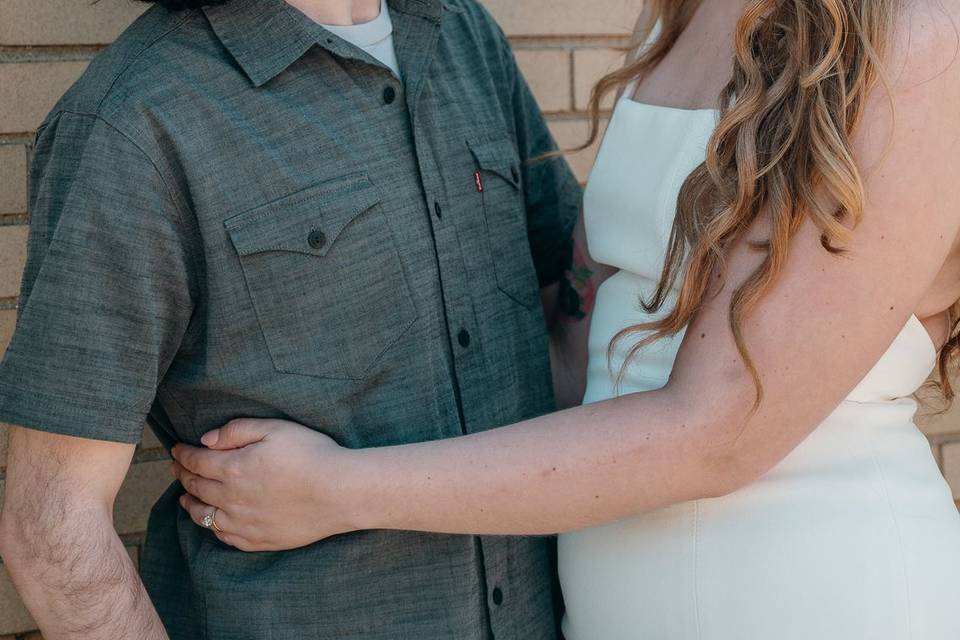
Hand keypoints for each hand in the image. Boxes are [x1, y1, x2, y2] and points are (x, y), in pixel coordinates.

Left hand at [170, 419, 360, 551]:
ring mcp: (244, 523)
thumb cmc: (312, 455)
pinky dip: (212, 527)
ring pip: (204, 516)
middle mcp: (232, 499)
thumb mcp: (275, 429)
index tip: (176, 449)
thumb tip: (206, 440)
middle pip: (196, 487)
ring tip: (185, 497)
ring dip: (190, 504)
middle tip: (177, 468)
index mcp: (234, 468)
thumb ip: (237, 430)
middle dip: (183, 475)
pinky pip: (225, 537)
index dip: (182, 454)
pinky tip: (213, 521)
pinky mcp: (258, 540)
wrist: (340, 492)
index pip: (197, 461)